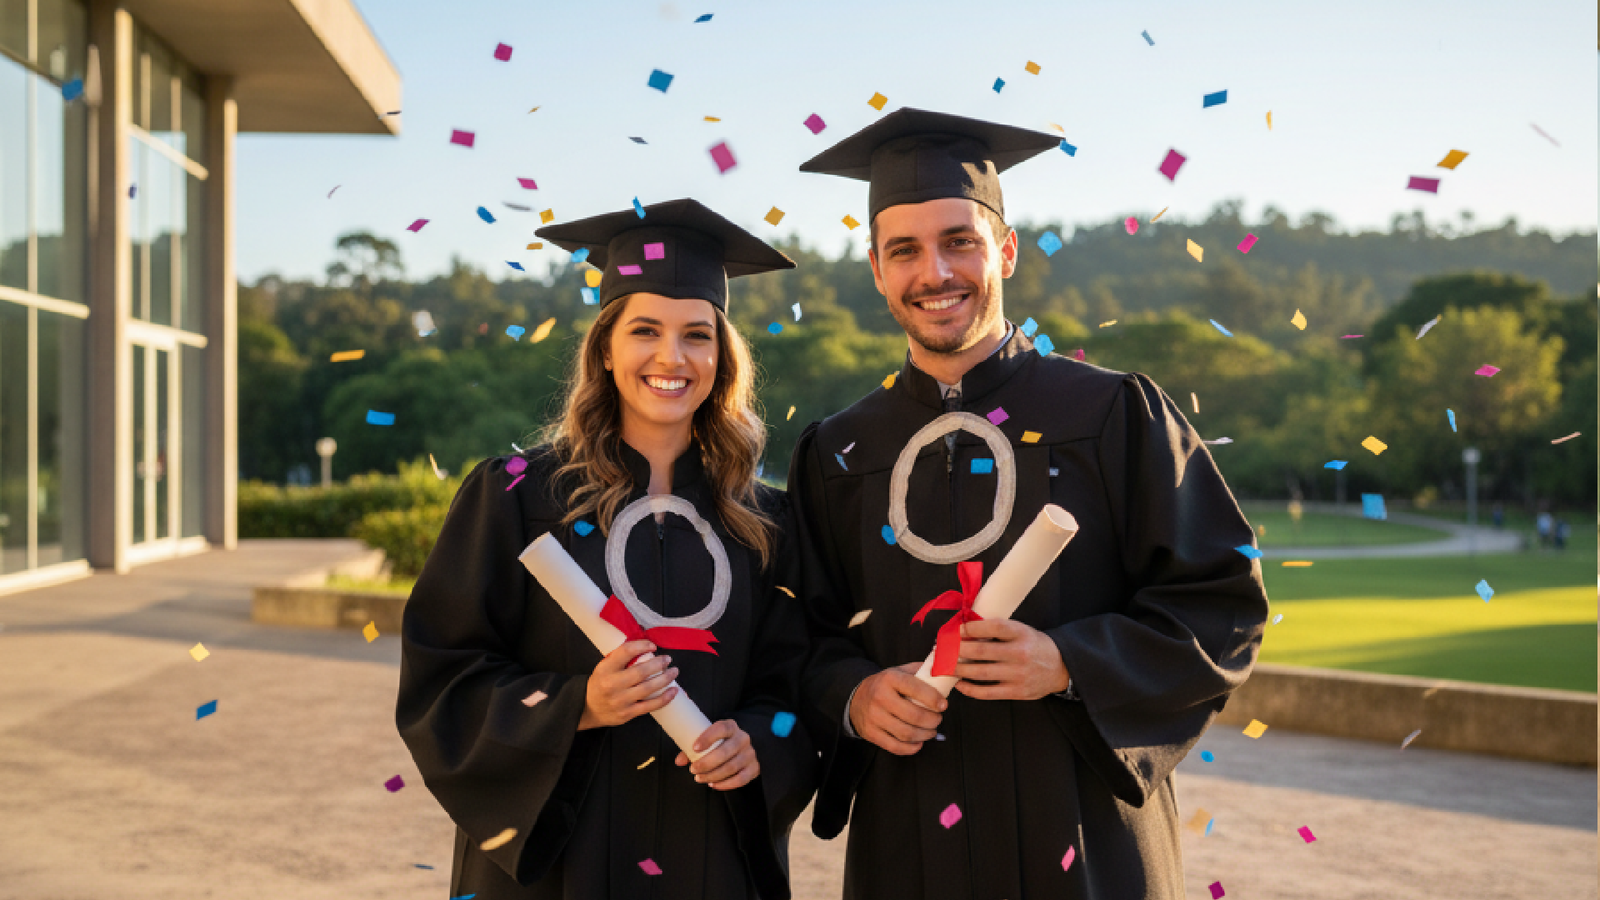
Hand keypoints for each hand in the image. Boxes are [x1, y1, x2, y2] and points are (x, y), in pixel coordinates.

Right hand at [578, 639, 678, 729]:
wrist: (588, 709)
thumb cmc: (600, 684)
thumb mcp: (604, 667)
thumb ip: (621, 658)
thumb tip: (645, 646)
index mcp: (606, 668)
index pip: (625, 652)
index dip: (642, 646)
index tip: (653, 646)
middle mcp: (613, 684)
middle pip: (641, 671)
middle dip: (658, 664)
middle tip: (668, 659)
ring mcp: (621, 700)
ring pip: (648, 688)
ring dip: (665, 679)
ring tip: (674, 671)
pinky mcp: (628, 713)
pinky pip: (649, 705)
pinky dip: (664, 698)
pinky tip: (673, 691)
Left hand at [674, 720, 758, 789]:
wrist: (744, 747)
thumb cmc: (720, 743)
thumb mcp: (709, 740)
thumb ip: (692, 748)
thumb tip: (678, 761)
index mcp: (731, 727)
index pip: (721, 728)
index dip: (708, 737)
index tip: (694, 748)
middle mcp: (743, 738)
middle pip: (725, 752)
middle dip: (706, 763)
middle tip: (693, 770)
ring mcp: (750, 754)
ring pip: (731, 767)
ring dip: (713, 775)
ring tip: (699, 778)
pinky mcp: (754, 768)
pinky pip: (741, 779)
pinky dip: (725, 784)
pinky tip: (713, 785)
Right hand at [847, 661, 945, 755]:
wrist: (856, 697)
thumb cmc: (885, 685)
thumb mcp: (900, 671)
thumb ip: (921, 671)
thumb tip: (946, 674)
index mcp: (889, 678)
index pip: (915, 688)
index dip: (934, 699)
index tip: (943, 705)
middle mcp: (880, 697)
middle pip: (914, 715)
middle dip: (932, 720)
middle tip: (938, 719)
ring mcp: (874, 717)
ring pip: (906, 733)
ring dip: (925, 735)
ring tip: (931, 731)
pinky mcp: (870, 733)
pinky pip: (895, 746)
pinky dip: (912, 748)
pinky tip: (919, 742)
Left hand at [951, 618, 1069, 700]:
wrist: (1061, 668)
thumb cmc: (1035, 645)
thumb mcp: (1022, 631)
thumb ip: (998, 630)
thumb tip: (966, 629)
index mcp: (1021, 634)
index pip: (994, 627)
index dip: (972, 628)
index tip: (957, 629)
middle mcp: (1020, 654)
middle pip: (982, 652)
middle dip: (958, 650)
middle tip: (943, 648)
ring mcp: (1018, 675)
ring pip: (981, 673)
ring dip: (959, 669)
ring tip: (945, 666)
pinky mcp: (1016, 692)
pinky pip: (987, 693)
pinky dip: (970, 689)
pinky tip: (960, 684)